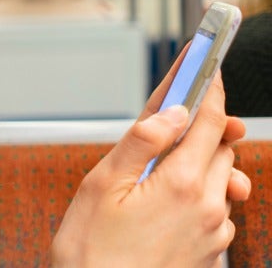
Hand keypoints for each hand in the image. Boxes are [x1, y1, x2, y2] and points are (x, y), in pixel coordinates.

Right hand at [51, 45, 248, 266]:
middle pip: (220, 146)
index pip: (208, 120)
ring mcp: (215, 232)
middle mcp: (210, 206)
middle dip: (200, 128)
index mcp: (183, 183)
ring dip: (200, 164)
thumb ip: (141, 142)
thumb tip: (172, 111)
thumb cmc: (90, 251)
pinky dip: (199, 195)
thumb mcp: (102, 186)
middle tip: (168, 123)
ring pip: (222, 178)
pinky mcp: (211, 251)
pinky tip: (162, 205)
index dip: (206, 86)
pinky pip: (216, 209)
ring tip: (159, 172)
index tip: (205, 64)